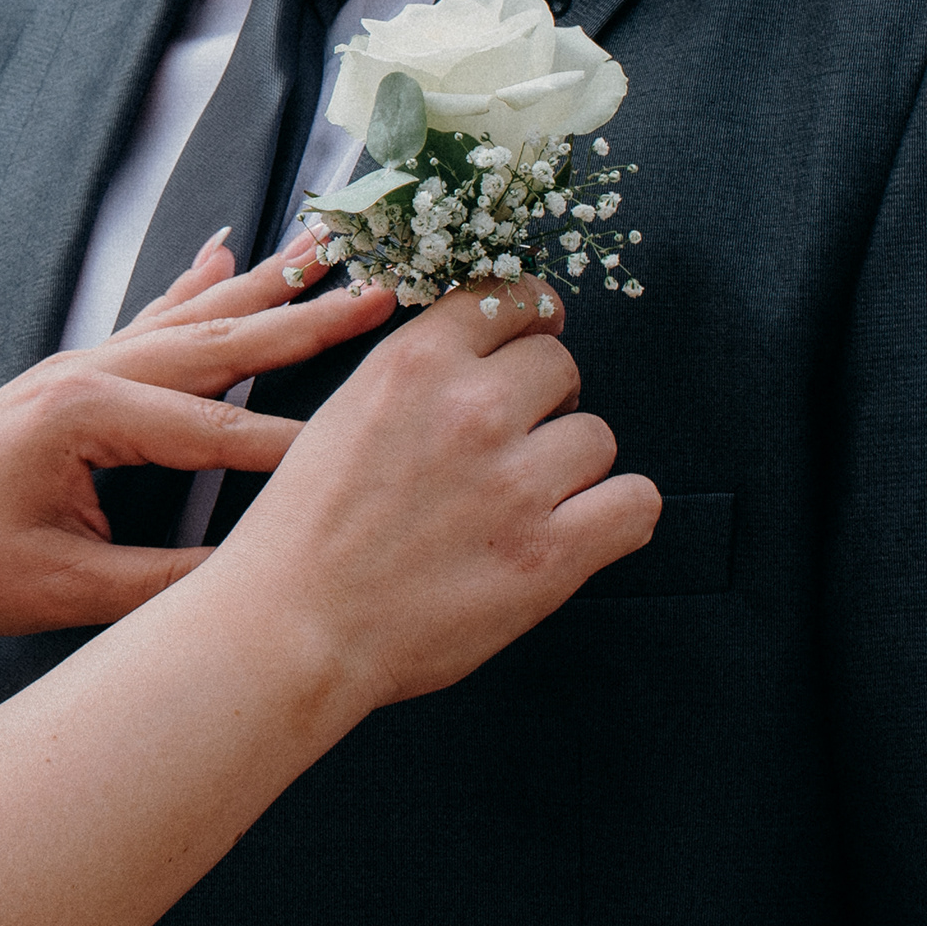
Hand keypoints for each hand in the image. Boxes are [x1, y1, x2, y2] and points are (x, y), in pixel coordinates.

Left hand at [0, 236, 396, 646]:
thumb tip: (255, 578)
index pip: (220, 432)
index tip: (379, 442)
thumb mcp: (65, 590)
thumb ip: (165, 581)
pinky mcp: (71, 373)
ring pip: (195, 318)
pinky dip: (198, 286)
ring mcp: (80, 363)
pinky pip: (152, 318)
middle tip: (389, 288)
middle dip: (309, 320)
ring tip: (332, 246)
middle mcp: (90, 370)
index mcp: (89, 416)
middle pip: (221, 342)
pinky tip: (229, 252)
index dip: (300, 446)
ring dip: (267, 288)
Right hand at [196, 278, 657, 714]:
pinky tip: (584, 530)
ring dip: (572, 465)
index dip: (527, 321)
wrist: (291, 627)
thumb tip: (481, 355)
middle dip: (546, 398)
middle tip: (518, 440)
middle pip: (560, 364)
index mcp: (414, 364)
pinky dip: (617, 516)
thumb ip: (416, 377)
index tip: (531, 341)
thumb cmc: (305, 532)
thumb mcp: (344, 413)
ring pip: (597, 435)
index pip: (510, 299)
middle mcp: (472, 408)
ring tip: (530, 500)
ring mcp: (516, 482)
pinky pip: (635, 504)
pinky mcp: (550, 555)